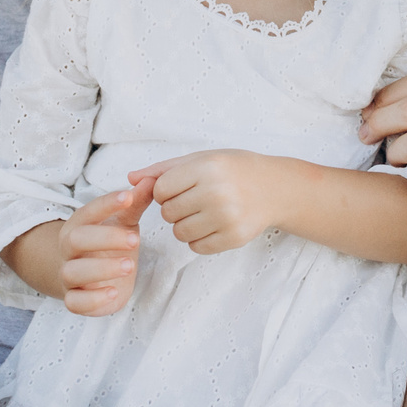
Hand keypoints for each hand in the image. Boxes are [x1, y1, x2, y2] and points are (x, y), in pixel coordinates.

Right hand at [61, 180, 153, 316]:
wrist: (87, 277)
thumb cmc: (107, 243)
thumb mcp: (123, 221)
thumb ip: (135, 202)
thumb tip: (151, 179)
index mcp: (79, 225)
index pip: (87, 211)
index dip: (106, 204)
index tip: (128, 197)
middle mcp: (69, 250)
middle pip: (75, 240)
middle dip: (104, 238)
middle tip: (135, 240)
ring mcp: (69, 275)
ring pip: (73, 272)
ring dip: (101, 269)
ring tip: (130, 266)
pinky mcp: (75, 300)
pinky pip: (74, 303)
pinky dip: (92, 300)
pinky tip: (114, 292)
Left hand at [136, 151, 288, 254]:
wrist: (276, 188)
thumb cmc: (235, 169)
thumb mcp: (202, 159)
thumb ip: (164, 169)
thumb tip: (130, 180)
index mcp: (207, 168)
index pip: (160, 190)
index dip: (165, 191)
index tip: (182, 187)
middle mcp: (217, 192)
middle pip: (168, 213)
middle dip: (175, 209)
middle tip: (195, 200)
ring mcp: (227, 217)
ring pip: (179, 233)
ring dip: (184, 226)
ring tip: (203, 213)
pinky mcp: (234, 237)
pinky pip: (197, 247)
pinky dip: (199, 239)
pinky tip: (213, 225)